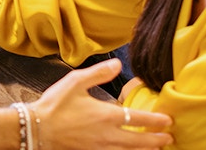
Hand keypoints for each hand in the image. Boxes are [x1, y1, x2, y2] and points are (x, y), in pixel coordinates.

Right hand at [35, 60, 171, 148]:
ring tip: (156, 148)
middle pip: (139, 141)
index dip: (156, 120)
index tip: (168, 120)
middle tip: (169, 138)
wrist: (36, 129)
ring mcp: (100, 148)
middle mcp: (108, 135)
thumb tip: (118, 64)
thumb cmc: (55, 105)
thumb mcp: (76, 82)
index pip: (139, 119)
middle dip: (156, 140)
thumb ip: (99, 73)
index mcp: (106, 115)